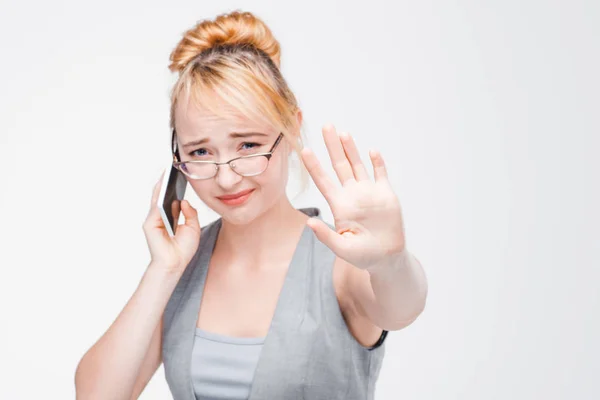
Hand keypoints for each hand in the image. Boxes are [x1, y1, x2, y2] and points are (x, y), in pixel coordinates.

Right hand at [142, 171, 200, 272]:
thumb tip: (184, 201)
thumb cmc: (183, 249)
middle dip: (166, 182)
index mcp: (171, 218)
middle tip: (171, 167)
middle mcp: (160, 217)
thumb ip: (190, 213)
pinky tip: (163, 185)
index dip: (174, 187)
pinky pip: (155, 206)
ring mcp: (154, 220)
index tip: (180, 174)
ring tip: (167, 171)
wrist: (175, 263)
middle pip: (163, 196)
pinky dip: (158, 195)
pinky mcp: (150, 223)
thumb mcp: (193, 228)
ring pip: (157, 198)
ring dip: (161, 185)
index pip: (172, 199)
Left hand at [300, 124, 405, 269]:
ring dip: (351, 149)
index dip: (314, 166)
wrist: (387, 258)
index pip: (323, 181)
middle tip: (326, 126)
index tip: (304, 149)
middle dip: (332, 146)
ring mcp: (369, 192)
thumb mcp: (342, 248)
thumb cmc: (363, 255)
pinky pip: (380, 174)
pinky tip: (372, 151)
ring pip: (357, 165)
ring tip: (343, 133)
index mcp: (339, 205)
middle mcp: (352, 194)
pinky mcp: (385, 194)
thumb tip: (309, 223)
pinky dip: (377, 162)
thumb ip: (326, 236)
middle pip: (339, 165)